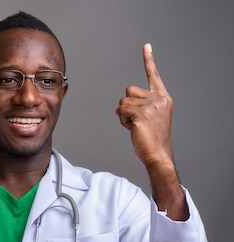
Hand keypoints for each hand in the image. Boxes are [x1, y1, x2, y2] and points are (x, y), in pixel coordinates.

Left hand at [116, 43, 173, 168]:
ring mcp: (151, 106)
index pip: (153, 75)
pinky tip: (133, 129)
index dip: (149, 60)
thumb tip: (123, 104)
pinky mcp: (141, 114)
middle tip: (137, 120)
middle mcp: (158, 98)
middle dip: (127, 105)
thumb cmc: (151, 138)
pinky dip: (123, 121)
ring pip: (122, 102)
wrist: (157, 154)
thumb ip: (141, 105)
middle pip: (128, 91)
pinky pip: (121, 111)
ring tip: (136, 126)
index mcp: (163, 98)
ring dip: (124, 115)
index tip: (146, 45)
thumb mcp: (150, 117)